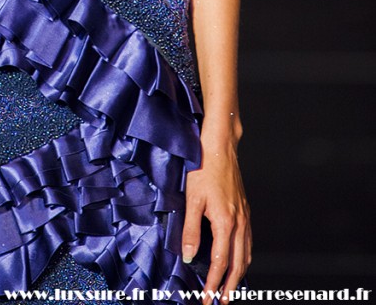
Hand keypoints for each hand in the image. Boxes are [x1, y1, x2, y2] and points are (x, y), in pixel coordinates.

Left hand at [182, 141, 251, 299]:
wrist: (220, 146)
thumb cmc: (203, 167)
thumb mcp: (192, 198)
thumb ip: (190, 229)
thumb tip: (188, 254)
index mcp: (225, 221)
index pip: (220, 262)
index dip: (213, 282)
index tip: (207, 298)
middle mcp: (239, 222)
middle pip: (238, 263)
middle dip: (230, 286)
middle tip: (220, 301)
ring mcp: (244, 216)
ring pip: (246, 253)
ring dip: (239, 274)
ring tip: (230, 288)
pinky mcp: (245, 209)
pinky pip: (248, 241)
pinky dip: (244, 257)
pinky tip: (239, 259)